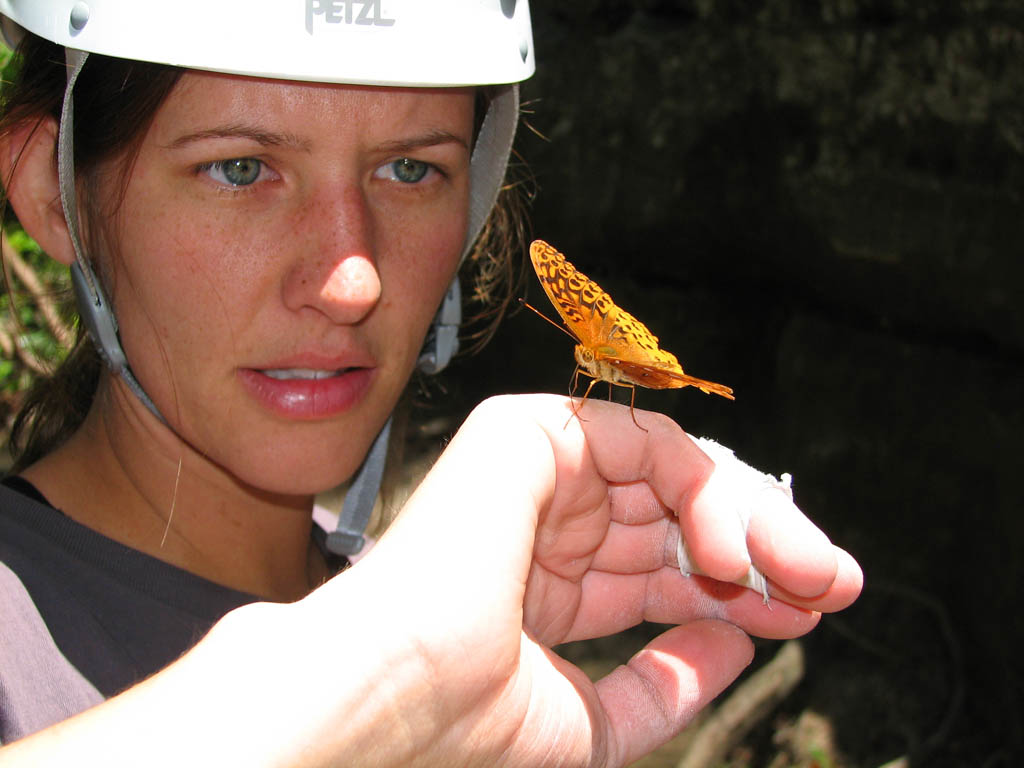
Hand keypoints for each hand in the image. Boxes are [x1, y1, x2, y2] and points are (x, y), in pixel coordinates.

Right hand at [299, 394, 861, 765]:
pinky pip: (638, 441)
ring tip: (808, 573)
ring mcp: (532, 477)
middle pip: (673, 521)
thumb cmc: (474, 728)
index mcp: (541, 586)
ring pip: (669, 476)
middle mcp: (540, 525)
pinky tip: (724, 546)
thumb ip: (664, 686)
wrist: (400, 696)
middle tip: (831, 585)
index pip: (657, 575)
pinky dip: (696, 482)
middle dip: (758, 551)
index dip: (732, 593)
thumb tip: (734, 647)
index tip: (800, 618)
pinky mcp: (525, 433)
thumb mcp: (598, 726)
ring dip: (746, 519)